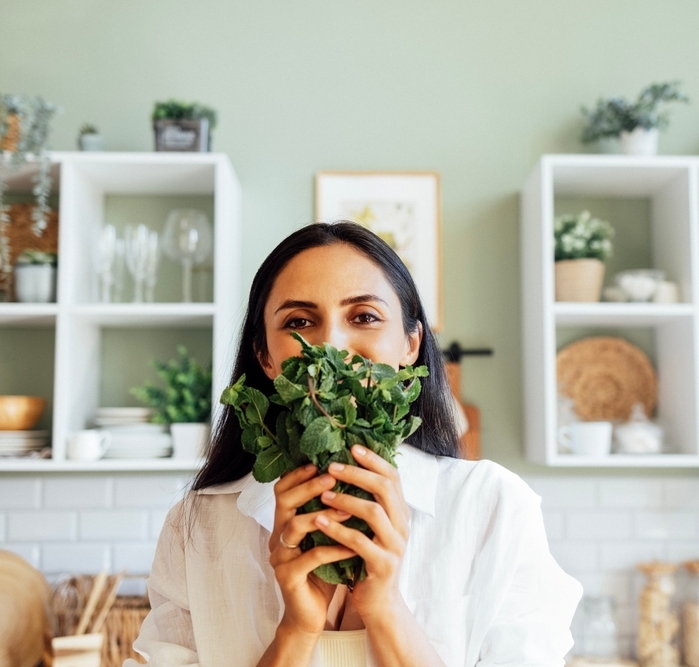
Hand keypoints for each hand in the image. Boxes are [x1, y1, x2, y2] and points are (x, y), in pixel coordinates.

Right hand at [269, 464, 355, 637]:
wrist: (309, 615)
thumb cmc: (320, 571)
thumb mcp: (324, 537)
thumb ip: (329, 513)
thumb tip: (353, 480)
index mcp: (284, 522)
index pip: (283, 489)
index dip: (299, 474)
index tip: (323, 462)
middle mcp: (277, 535)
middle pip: (284, 500)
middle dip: (309, 486)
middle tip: (333, 477)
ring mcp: (280, 556)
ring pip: (294, 526)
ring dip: (323, 514)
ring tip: (348, 509)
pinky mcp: (288, 577)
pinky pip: (310, 557)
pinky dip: (334, 548)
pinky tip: (353, 546)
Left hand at [314, 445, 409, 621]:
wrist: (378, 602)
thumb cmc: (369, 558)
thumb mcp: (372, 527)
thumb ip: (367, 500)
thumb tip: (347, 466)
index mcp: (400, 512)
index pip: (393, 476)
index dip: (374, 459)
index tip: (352, 447)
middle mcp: (402, 525)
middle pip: (385, 488)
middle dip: (357, 474)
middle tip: (332, 467)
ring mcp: (395, 546)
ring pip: (374, 512)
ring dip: (346, 500)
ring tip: (323, 494)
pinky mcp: (383, 566)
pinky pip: (360, 542)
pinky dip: (339, 530)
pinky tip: (320, 522)